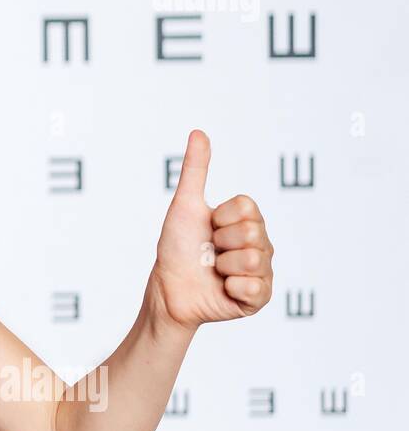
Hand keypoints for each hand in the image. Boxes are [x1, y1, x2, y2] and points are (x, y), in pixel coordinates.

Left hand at [148, 129, 273, 334]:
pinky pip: (254, 288)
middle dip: (220, 242)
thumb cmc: (177, 247)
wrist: (169, 288)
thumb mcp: (185, 205)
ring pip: (251, 260)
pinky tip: (223, 288)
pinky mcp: (259, 298)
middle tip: (209, 251)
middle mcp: (260, 244)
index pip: (247, 208)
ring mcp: (262, 271)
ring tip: (214, 270)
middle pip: (251, 233)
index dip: (220, 218)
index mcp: (247, 221)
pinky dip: (231, 288)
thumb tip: (198, 132)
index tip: (208, 227)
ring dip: (222, 267)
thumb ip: (196, 169)